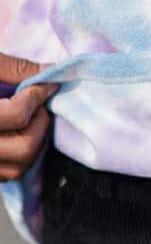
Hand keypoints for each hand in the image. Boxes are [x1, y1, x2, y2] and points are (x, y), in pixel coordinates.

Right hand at [0, 54, 57, 181]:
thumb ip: (14, 68)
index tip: (46, 86)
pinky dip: (18, 157)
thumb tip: (51, 71)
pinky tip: (16, 135)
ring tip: (27, 120)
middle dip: (39, 125)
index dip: (36, 97)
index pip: (16, 115)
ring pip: (17, 167)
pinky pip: (6, 174)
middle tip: (37, 105)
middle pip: (23, 148)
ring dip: (32, 143)